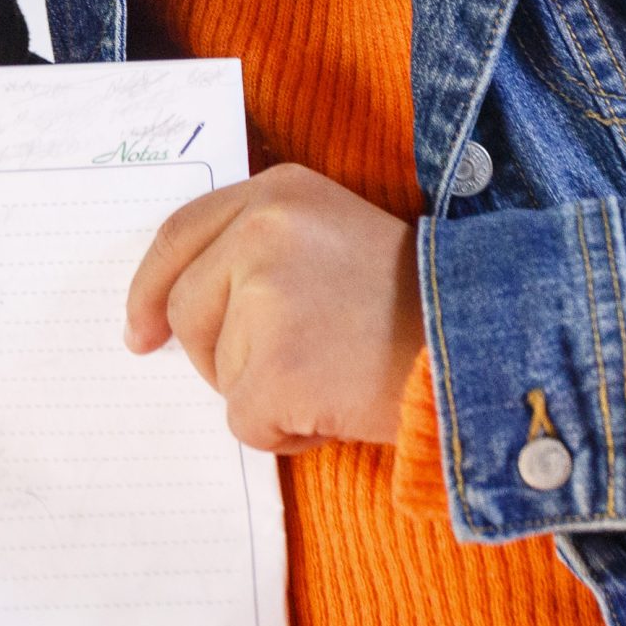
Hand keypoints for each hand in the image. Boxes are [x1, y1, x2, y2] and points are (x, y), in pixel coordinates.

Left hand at [124, 163, 423, 451]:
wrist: (485, 345)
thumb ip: (261, 250)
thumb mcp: (335, 236)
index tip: (140, 331)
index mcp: (277, 193)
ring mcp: (265, 298)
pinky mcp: (274, 367)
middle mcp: (262, 232)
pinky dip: (285, 433)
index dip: (150, 289)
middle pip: (186, 310)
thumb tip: (176, 311)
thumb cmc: (417, 304)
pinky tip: (338, 406)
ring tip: (337, 373)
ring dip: (267, 392)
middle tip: (291, 367)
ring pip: (218, 371)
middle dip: (220, 355)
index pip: (178, 235)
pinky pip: (245, 422)